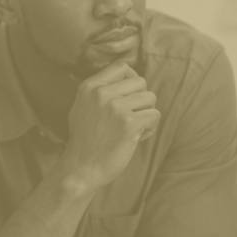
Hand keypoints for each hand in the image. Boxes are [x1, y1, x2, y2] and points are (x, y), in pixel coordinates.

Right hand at [59, 62, 159, 191]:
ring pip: (151, 98)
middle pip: (141, 82)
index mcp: (90, 87)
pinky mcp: (129, 124)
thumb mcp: (82, 106)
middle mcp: (102, 93)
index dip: (132, 79)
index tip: (130, 96)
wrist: (81, 169)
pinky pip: (155, 115)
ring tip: (134, 128)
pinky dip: (150, 128)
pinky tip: (137, 138)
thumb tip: (127, 72)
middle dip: (141, 100)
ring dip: (147, 114)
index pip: (122, 67)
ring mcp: (116, 108)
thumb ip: (100, 90)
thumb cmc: (85, 140)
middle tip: (132, 117)